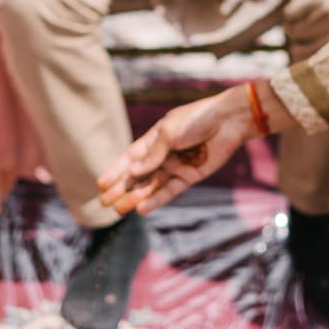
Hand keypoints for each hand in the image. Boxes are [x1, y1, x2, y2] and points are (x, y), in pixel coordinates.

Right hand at [97, 89, 255, 213]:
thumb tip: (133, 173)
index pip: (130, 158)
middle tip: (105, 203)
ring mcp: (176, 166)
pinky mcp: (190, 176)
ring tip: (120, 209)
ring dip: (136, 197)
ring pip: (151, 185)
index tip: (101, 184)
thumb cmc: (196, 120)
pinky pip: (170, 191)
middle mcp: (163, 154)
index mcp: (155, 139)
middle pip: (138, 175)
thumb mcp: (169, 132)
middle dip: (121, 188)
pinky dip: (156, 200)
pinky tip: (142, 208)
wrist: (228, 121)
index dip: (115, 171)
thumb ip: (152, 154)